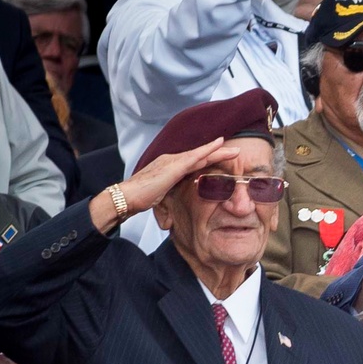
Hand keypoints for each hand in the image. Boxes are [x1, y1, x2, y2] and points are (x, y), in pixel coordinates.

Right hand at [89, 138, 239, 232]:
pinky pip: (195, 156)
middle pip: (200, 156)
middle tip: (236, 151)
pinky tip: (219, 147)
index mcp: (170, 167)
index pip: (194, 162)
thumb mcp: (161, 197)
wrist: (127, 196)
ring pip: (200, 154)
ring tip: (235, 150)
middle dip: (218, 153)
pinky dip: (208, 151)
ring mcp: (173, 161)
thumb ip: (170, 198)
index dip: (209, 159)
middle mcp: (172, 160)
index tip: (223, 159)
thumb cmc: (140, 198)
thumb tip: (173, 216)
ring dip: (218, 151)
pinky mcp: (173, 166)